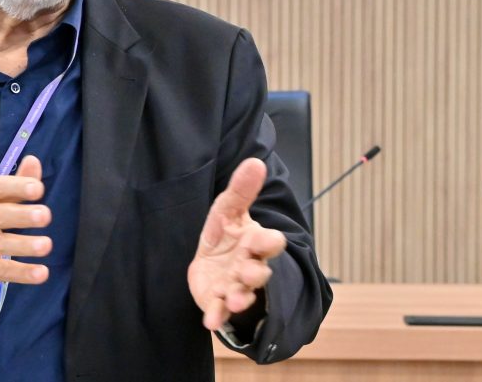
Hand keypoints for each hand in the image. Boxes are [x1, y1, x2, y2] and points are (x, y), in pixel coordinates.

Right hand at [0, 155, 51, 287]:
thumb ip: (11, 184)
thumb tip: (34, 162)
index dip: (16, 187)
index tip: (37, 188)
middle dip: (21, 215)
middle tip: (45, 215)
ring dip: (23, 245)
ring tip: (45, 245)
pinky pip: (0, 272)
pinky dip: (21, 273)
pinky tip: (41, 273)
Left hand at [187, 158, 286, 330]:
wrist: (214, 265)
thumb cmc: (227, 236)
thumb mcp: (229, 210)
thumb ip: (241, 190)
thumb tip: (256, 161)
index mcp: (255, 243)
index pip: (270, 243)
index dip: (269, 241)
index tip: (267, 240)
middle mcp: (250, 267)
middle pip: (260, 272)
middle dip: (256, 274)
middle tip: (250, 273)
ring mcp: (235, 286)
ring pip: (243, 294)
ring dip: (240, 297)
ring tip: (234, 299)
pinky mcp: (218, 301)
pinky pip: (220, 311)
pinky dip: (217, 316)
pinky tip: (210, 321)